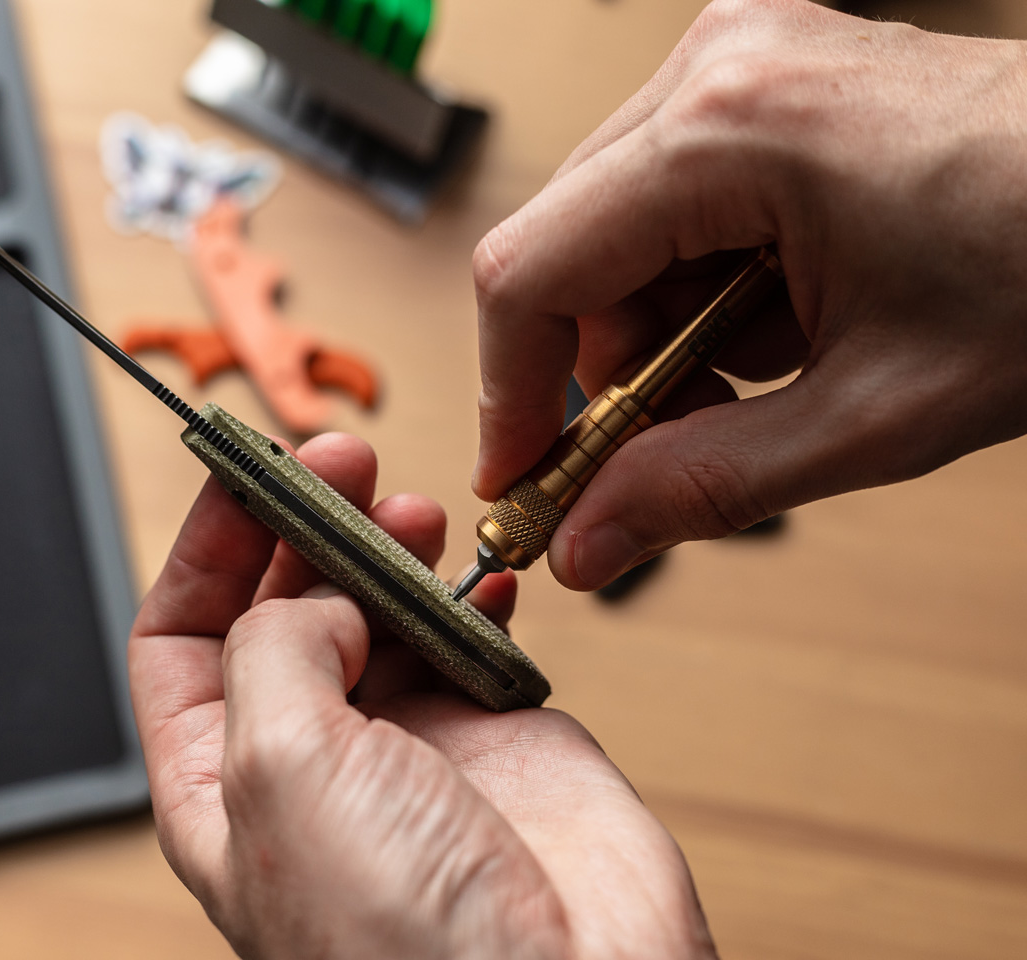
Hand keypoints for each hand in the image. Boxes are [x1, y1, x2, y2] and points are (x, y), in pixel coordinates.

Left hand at [130, 433, 715, 959]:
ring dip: (390, 547)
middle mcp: (311, 758)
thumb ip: (276, 649)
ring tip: (414, 509)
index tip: (248, 473)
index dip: (207, 549)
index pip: (181, 639)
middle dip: (309, 526)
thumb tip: (320, 595)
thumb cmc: (407, 946)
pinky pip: (469, 635)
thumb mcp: (282, 768)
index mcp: (222, 782)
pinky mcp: (494, 733)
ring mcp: (407, 743)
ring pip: (380, 609)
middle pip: (286, 608)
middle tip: (345, 464)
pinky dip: (473, 590)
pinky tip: (480, 573)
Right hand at [472, 0, 1026, 588]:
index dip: (508, 394)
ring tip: (759, 377)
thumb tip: (586, 542)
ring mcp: (738, 64)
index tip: (522, 476)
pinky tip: (772, 323)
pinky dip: (694, 288)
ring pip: (609, 234)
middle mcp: (717, 69)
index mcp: (732, 129)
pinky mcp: (761, 83)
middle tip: (655, 454)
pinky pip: (664, 204)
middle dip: (598, 372)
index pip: (530, 273)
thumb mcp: (873, 414)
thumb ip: (704, 485)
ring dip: (655, 335)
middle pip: (562, 253)